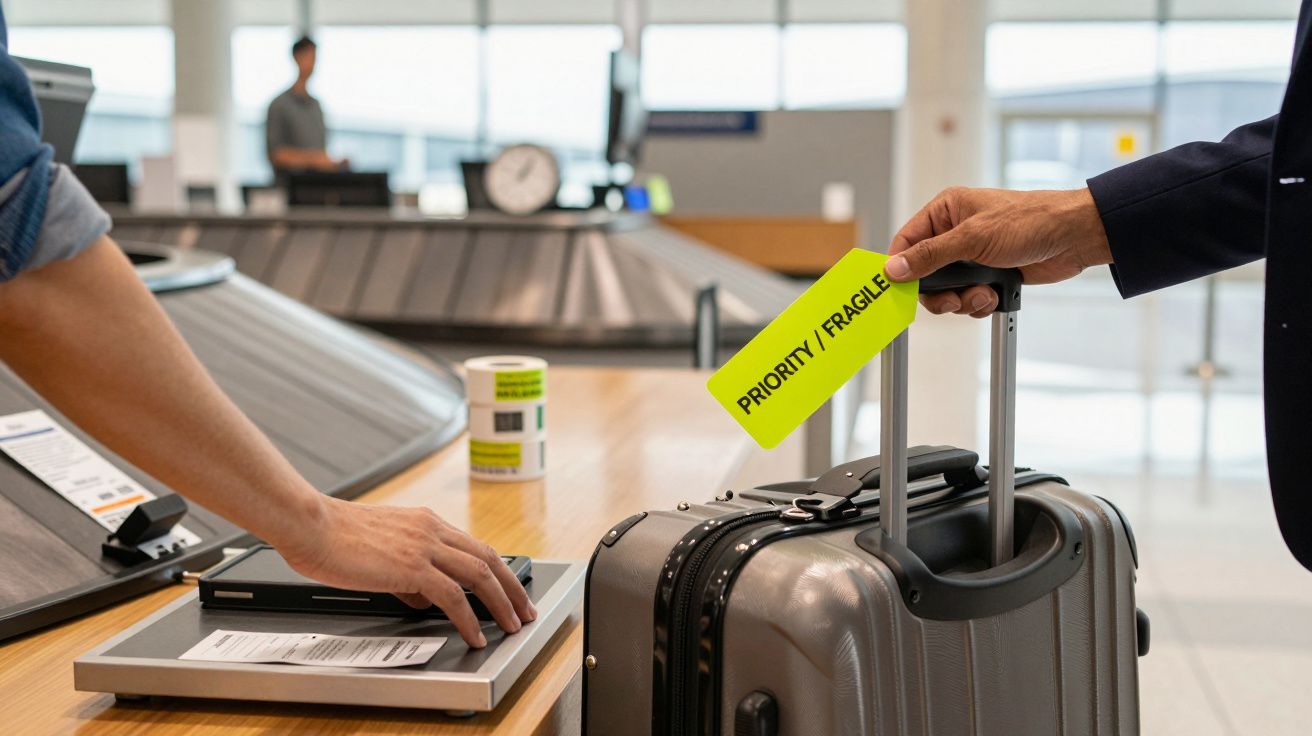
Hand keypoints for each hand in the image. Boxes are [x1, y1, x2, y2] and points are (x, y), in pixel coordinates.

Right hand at [277, 496, 535, 647]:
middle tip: (523, 609)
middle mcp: (431, 529)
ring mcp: (424, 546)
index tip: (509, 588)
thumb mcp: (382, 548)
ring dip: (501, 602)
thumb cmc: (334, 536)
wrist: (310, 525)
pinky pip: (453, 596)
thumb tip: (423, 598)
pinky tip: (474, 634)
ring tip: (510, 625)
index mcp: (426, 522)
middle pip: (489, 558)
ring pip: (480, 574)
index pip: (474, 546)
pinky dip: (468, 618)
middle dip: (512, 587)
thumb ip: (407, 570)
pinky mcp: (412, 566)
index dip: (498, 570)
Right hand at [886, 187, 1112, 316]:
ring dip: (962, 299)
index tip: (897, 288)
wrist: (1074, 237)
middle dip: (938, 292)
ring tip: (982, 294)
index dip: (901, 266)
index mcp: (946, 211)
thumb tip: (895, 267)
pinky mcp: (988, 274)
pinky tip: (994, 295)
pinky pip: (967, 297)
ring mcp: (972, 256)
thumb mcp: (973, 237)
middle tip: (950, 301)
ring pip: (946, 290)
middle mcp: (955, 233)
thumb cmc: (1031, 221)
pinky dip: (978, 302)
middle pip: (924, 273)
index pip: (907, 241)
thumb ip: (931, 255)